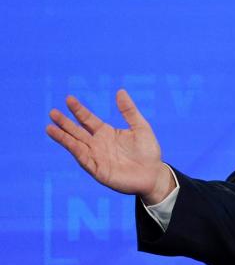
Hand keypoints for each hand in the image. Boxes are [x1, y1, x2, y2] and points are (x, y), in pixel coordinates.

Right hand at [46, 90, 173, 204]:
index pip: (88, 119)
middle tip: (52, 112)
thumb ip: (129, 111)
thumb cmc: (148, 151)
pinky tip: (69, 144)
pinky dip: (77, 151)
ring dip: (63, 137)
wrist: (154, 174)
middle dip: (65, 122)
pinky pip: (85, 160)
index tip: (69, 98)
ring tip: (49, 127)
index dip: (78, 110)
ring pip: (76, 145)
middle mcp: (98, 144)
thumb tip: (120, 90)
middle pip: (77, 131)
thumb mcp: (140, 127)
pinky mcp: (98, 170)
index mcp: (106, 132)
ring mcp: (96, 157)